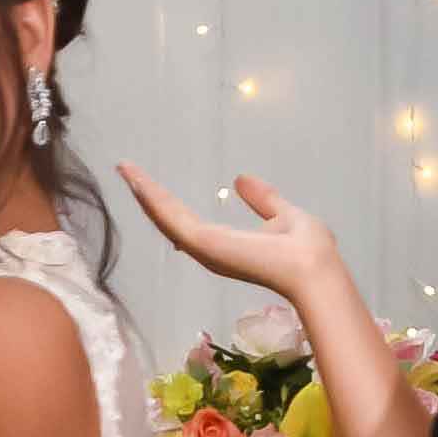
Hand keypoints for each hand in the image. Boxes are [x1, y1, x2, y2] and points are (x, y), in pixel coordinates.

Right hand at [115, 161, 335, 313]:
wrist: (312, 267)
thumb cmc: (305, 248)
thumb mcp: (281, 214)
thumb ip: (263, 200)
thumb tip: (242, 179)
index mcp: (225, 244)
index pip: (188, 220)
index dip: (168, 202)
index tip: (151, 183)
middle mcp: (208, 249)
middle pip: (169, 219)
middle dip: (148, 196)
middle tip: (126, 170)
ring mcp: (203, 247)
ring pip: (164, 217)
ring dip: (144, 193)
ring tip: (125, 169)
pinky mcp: (202, 243)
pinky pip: (171, 217)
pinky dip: (152, 198)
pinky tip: (137, 180)